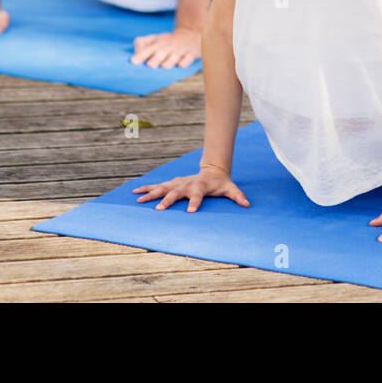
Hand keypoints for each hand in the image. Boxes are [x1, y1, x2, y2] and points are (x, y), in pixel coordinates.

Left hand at [132, 24, 200, 68]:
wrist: (190, 33)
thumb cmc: (167, 41)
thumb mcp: (154, 39)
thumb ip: (141, 43)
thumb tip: (134, 54)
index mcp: (158, 43)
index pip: (148, 49)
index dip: (141, 55)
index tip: (133, 61)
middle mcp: (169, 46)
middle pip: (162, 52)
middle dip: (156, 59)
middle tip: (149, 65)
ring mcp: (181, 50)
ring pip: (175, 55)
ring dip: (170, 60)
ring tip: (164, 66)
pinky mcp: (192, 53)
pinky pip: (189, 57)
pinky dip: (185, 61)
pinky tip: (181, 65)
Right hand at [133, 166, 248, 211]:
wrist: (212, 170)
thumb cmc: (221, 183)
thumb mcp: (231, 189)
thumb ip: (238, 196)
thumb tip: (247, 205)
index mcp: (200, 186)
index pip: (197, 195)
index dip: (195, 203)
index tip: (190, 212)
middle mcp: (186, 184)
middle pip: (175, 192)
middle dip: (167, 200)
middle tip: (159, 210)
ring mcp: (177, 183)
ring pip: (162, 188)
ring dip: (151, 193)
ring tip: (138, 200)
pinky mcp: (172, 183)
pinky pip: (157, 186)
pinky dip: (146, 188)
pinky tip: (134, 192)